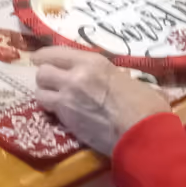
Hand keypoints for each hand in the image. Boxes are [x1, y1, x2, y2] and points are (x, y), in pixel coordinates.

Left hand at [32, 46, 170, 155]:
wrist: (142, 133)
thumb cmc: (145, 106)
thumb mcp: (131, 81)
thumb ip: (116, 78)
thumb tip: (125, 82)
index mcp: (93, 62)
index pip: (57, 52)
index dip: (45, 56)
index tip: (40, 59)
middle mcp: (75, 75)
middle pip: (43, 71)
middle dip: (45, 77)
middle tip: (52, 83)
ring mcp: (68, 97)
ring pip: (40, 91)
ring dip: (45, 94)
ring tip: (54, 100)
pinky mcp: (66, 119)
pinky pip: (48, 110)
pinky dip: (50, 111)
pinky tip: (60, 114)